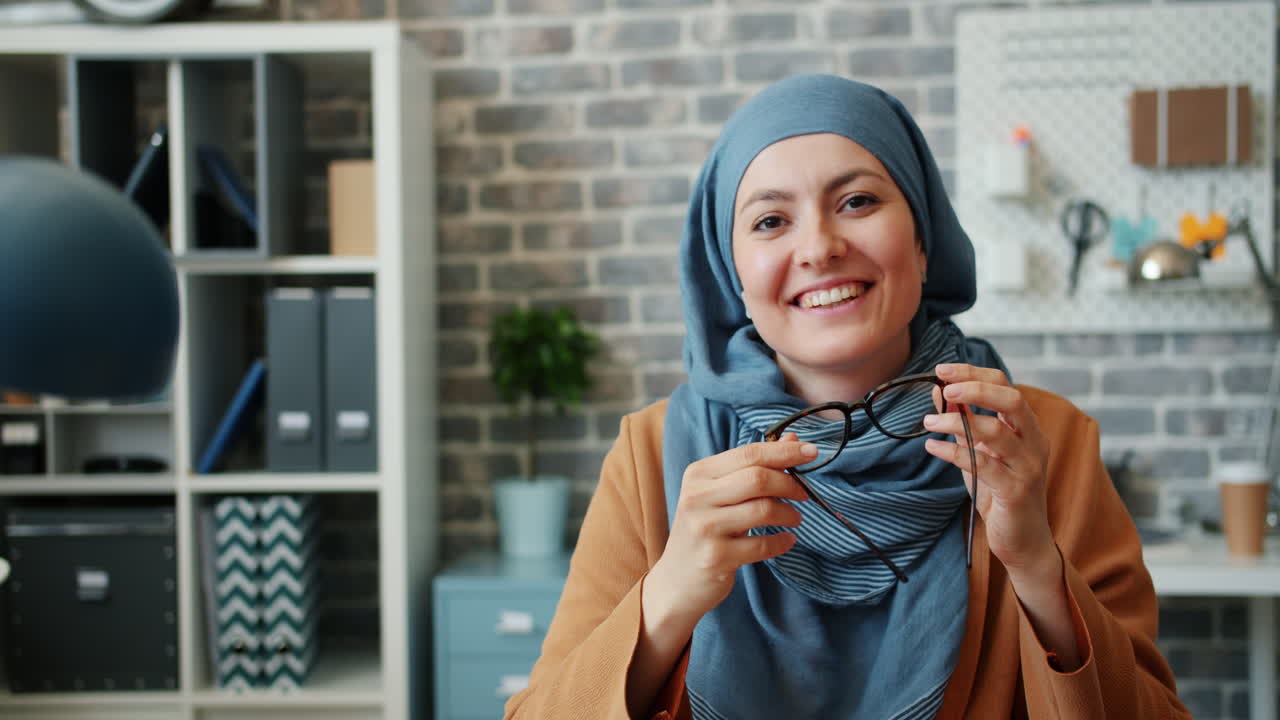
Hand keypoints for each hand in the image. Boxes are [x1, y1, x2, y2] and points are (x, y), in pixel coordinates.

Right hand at [646, 436, 812, 628]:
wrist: (677, 580)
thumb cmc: (706, 530)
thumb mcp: (721, 494)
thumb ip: (753, 466)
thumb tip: (792, 440)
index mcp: (699, 474)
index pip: (748, 453)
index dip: (783, 451)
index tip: (811, 452)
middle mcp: (696, 497)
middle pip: (757, 479)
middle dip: (789, 484)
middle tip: (803, 494)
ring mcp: (704, 528)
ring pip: (762, 510)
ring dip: (788, 513)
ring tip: (794, 518)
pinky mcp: (715, 557)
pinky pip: (762, 545)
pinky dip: (782, 541)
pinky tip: (787, 540)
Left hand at [922, 363, 1058, 582]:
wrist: (1023, 540)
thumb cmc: (999, 492)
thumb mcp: (979, 451)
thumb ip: (963, 422)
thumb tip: (939, 390)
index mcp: (1027, 427)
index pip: (1006, 385)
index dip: (974, 373)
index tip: (942, 370)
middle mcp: (1034, 441)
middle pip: (1011, 399)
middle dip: (975, 388)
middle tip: (944, 388)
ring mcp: (1028, 466)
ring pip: (995, 431)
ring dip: (956, 422)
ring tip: (928, 422)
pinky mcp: (1016, 490)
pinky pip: (983, 465)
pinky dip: (953, 452)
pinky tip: (932, 447)